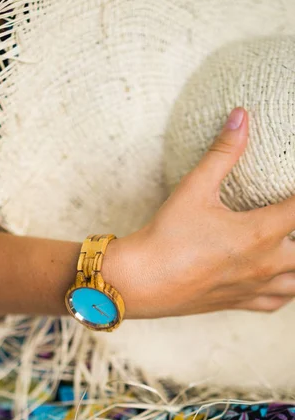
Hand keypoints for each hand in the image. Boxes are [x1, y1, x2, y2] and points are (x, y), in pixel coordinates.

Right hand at [104, 107, 294, 318]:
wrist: (140, 282)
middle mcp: (264, 264)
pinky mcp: (240, 302)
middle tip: (290, 217)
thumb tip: (241, 116)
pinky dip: (287, 290)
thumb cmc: (166, 237)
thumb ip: (222, 152)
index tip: (294, 190)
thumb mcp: (194, 189)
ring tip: (289, 246)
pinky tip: (281, 279)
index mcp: (259, 234)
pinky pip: (277, 303)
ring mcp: (254, 287)